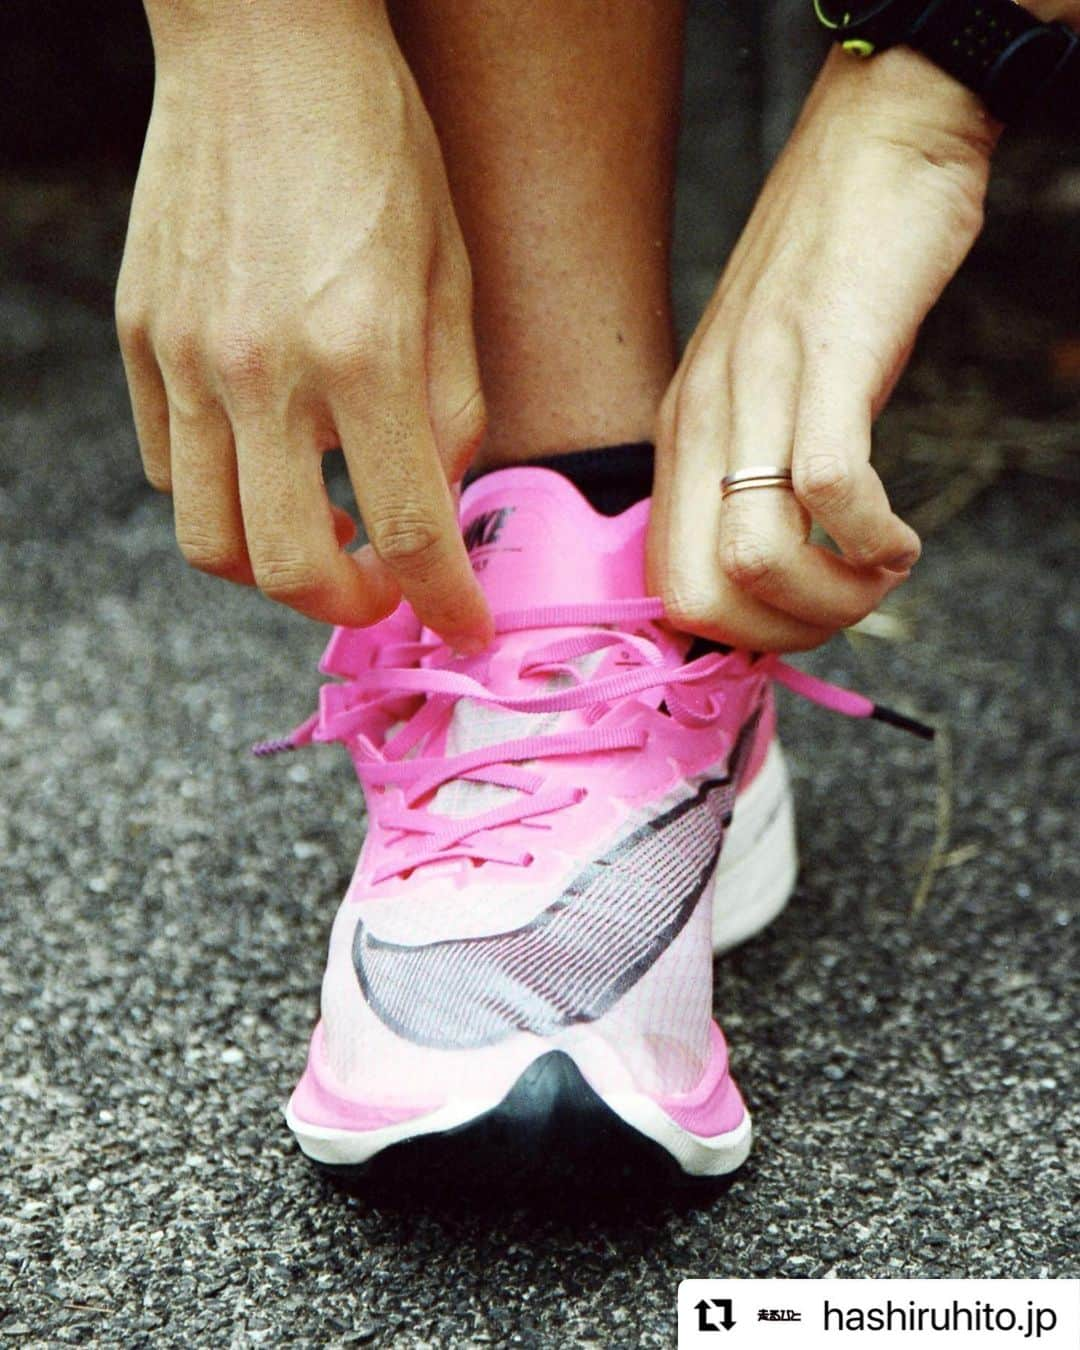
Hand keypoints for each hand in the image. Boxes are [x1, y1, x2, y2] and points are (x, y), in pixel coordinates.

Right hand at [116, 0, 491, 649]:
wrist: (264, 43)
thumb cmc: (377, 147)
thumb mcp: (453, 275)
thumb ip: (450, 407)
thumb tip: (437, 500)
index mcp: (363, 352)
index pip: (409, 531)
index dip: (445, 605)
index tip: (465, 632)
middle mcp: (262, 369)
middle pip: (286, 567)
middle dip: (348, 607)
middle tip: (387, 591)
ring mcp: (185, 358)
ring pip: (209, 538)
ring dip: (274, 567)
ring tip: (326, 536)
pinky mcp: (140, 338)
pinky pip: (168, 467)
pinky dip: (222, 497)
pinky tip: (266, 464)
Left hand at [648, 48, 997, 650]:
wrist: (874, 144)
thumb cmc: (827, 277)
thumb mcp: (762, 385)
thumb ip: (749, 467)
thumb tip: (768, 567)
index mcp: (681, 434)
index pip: (666, 586)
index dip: (737, 634)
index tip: (801, 619)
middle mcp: (701, 418)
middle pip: (696, 597)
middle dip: (782, 636)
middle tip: (848, 605)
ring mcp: (758, 385)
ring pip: (755, 558)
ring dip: (834, 600)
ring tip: (882, 569)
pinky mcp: (828, 352)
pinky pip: (829, 485)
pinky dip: (873, 541)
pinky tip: (901, 536)